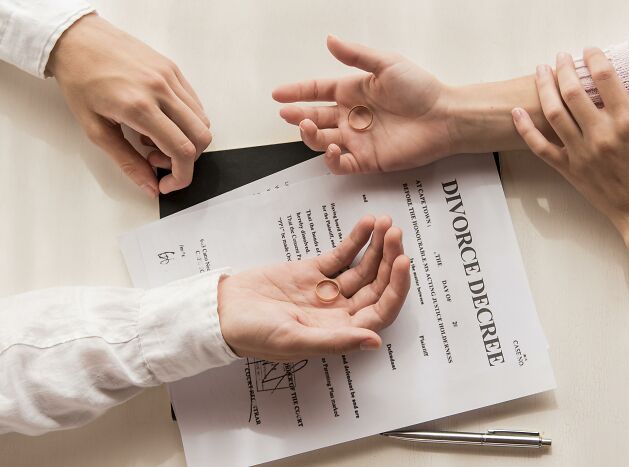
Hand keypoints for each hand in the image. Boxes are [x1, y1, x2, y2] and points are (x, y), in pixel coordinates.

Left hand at [46, 14, 211, 195]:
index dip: (181, 176)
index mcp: (138, 107)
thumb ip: (127, 162)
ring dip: (185, 140)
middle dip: (185, 160)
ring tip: (154, 137)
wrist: (77, 40)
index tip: (167, 184)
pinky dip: (185, 122)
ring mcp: (170, 77)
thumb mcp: (96, 129)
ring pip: (202, 122)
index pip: (181, 150)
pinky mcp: (173, 70)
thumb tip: (149, 186)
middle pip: (200, 138)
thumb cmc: (80, 81)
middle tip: (156, 160)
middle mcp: (160, 90)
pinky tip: (160, 120)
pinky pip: (194, 104)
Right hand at [217, 215, 410, 360]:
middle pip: (376, 286)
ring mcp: (327, 290)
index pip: (381, 311)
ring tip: (385, 223)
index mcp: (339, 332)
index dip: (396, 289)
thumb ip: (336, 340)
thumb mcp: (294, 339)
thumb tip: (375, 342)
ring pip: (363, 268)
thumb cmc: (254, 335)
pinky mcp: (313, 271)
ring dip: (376, 247)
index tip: (401, 262)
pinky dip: (355, 240)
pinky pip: (341, 255)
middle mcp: (339, 312)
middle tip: (395, 235)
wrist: (222, 311)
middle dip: (389, 260)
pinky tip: (367, 223)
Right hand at [272, 35, 452, 174]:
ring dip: (310, 136)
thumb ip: (356, 56)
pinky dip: (331, 160)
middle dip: (298, 116)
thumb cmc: (420, 88)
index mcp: (354, 92)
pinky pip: (341, 164)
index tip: (278, 94)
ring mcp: (358, 139)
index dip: (297, 92)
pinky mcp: (368, 160)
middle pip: (315, 118)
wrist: (444, 117)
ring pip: (323, 141)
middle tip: (287, 114)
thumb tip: (330, 40)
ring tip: (308, 127)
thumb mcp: (386, 64)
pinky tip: (332, 149)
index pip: (318, 91)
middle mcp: (352, 116)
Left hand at [512, 48, 628, 235]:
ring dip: (543, 88)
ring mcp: (580, 152)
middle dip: (563, 68)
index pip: (606, 79)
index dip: (594, 59)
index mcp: (628, 122)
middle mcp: (600, 134)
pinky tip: (515, 113)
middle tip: (560, 57)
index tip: (589, 51)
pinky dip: (525, 129)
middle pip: (573, 91)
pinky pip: (539, 147)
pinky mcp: (568, 168)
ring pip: (553, 113)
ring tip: (541, 71)